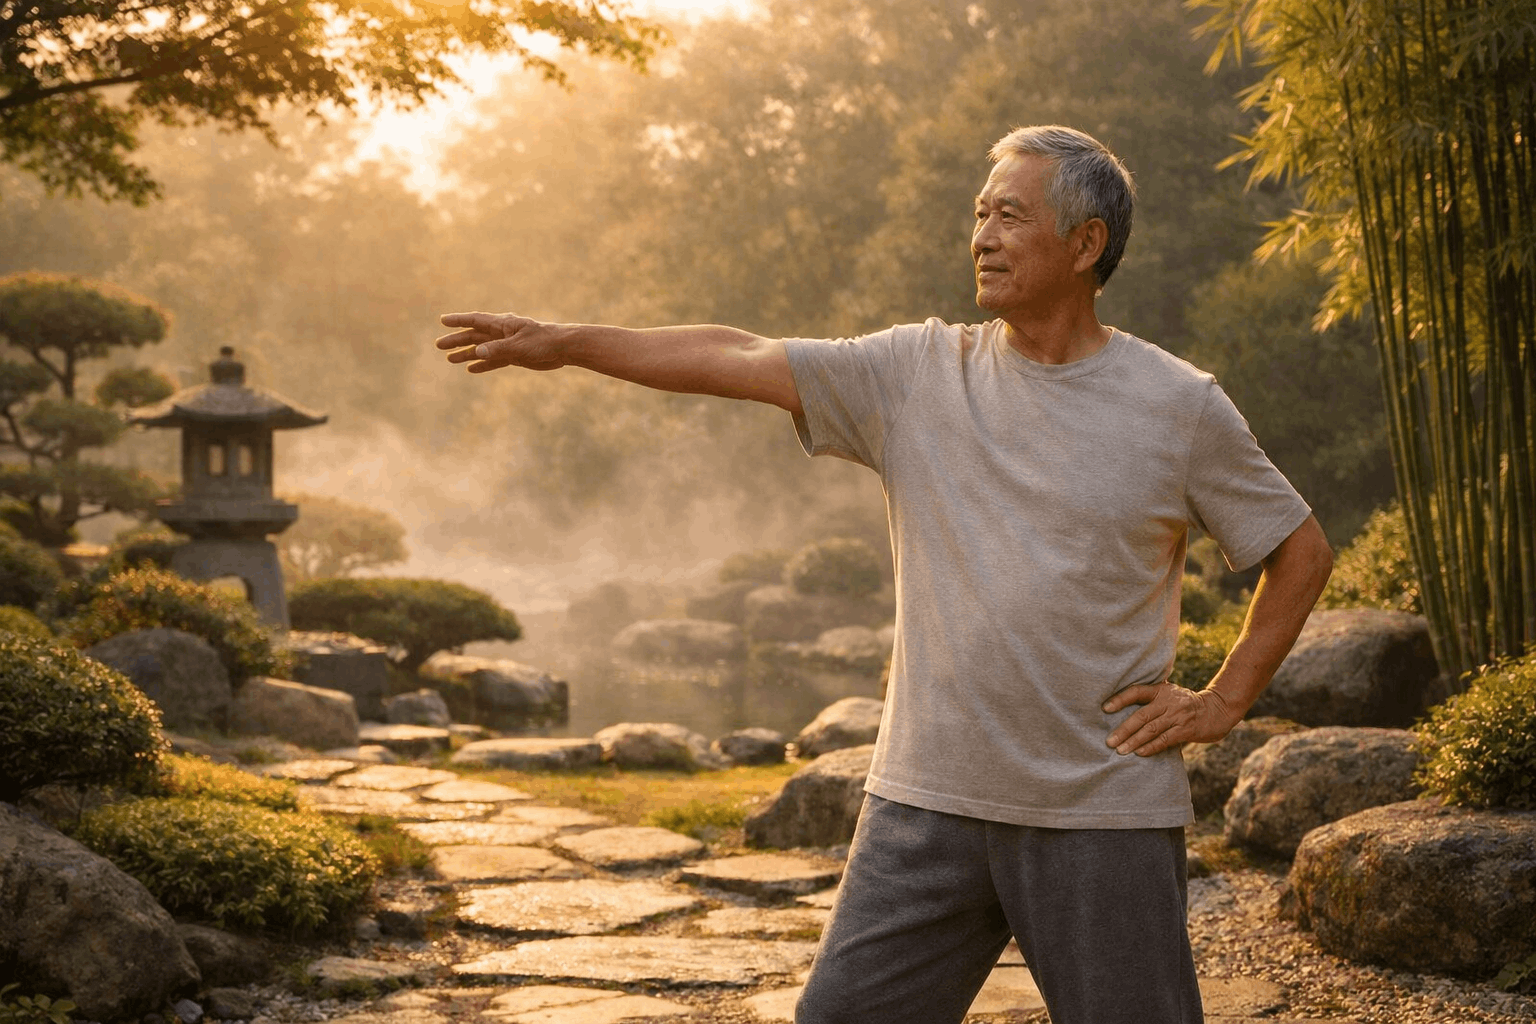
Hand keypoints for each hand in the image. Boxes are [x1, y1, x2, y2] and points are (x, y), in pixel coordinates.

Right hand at [435, 311, 566, 372]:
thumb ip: (498, 349)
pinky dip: (483, 365)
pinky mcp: (514, 356)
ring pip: (482, 349)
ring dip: (466, 353)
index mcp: (502, 324)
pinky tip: (471, 369)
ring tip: (450, 359)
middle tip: (439, 345)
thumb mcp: (519, 346)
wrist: (563, 348)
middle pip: (474, 336)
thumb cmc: (543, 341)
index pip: (475, 320)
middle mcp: (502, 332)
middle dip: (457, 340)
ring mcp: (507, 344)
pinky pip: (494, 360)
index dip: (458, 320)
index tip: (443, 320)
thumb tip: (476, 353)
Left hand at [1103, 683, 1238, 756]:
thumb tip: (1123, 708)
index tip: (1105, 708)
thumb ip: (1152, 699)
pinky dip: (1151, 747)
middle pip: (1141, 716)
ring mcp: (1178, 715)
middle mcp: (1168, 701)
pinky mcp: (1186, 729)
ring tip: (1120, 750)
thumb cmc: (1187, 704)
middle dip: (1123, 730)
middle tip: (1109, 741)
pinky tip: (1140, 753)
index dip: (1120, 699)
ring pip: (1151, 730)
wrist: (1218, 709)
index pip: (1136, 692)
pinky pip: (1165, 740)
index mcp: (1161, 690)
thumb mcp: (1170, 694)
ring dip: (1134, 742)